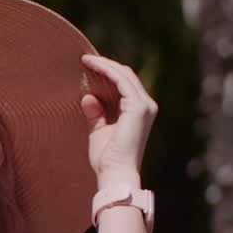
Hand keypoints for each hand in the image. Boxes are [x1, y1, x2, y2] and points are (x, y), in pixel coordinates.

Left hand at [80, 54, 156, 189]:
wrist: (115, 173)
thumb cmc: (107, 158)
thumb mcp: (99, 132)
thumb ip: (96, 114)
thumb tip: (88, 97)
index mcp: (139, 112)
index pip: (125, 84)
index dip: (108, 72)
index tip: (88, 65)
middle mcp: (146, 106)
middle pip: (126, 76)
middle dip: (106, 65)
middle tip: (86, 59)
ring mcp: (144, 106)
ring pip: (124, 75)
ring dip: (105, 65)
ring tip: (86, 60)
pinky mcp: (137, 107)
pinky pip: (121, 80)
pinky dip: (106, 70)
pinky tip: (92, 66)